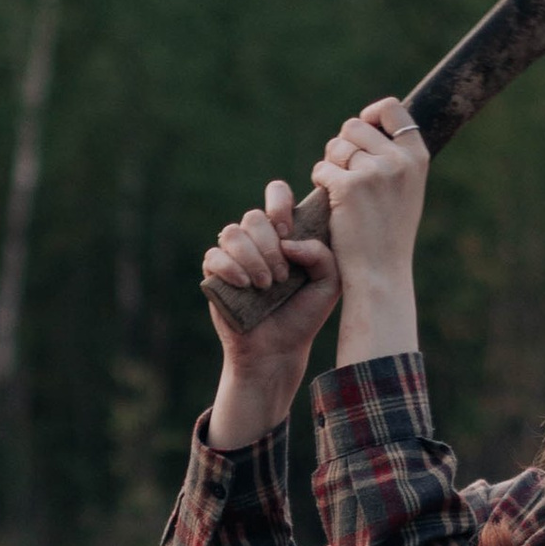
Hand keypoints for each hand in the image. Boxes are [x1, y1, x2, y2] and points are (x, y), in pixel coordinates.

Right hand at [204, 178, 339, 449]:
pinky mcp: (215, 274)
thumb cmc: (305, 315)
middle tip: (281, 276)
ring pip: (233, 232)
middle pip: (254, 216)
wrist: (279, 351)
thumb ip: (323, 253)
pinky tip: (245, 286)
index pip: (277, 194)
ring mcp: (235, 256)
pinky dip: (230, 268)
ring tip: (265, 285)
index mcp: (285, 234)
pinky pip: (214, 255)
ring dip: (251, 258)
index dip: (279, 203)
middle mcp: (258, 240)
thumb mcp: (330, 283)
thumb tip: (286, 240)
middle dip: (268, 245)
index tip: (288, 230)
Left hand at [310, 96, 424, 368]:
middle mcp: (399, 160)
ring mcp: (374, 172)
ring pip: (335, 145)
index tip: (361, 133)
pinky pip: (322, 168)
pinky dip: (320, 180)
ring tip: (339, 189)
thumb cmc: (390, 232)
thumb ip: (395, 156)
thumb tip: (371, 119)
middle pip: (355, 125)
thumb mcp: (406, 188)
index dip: (370, 115)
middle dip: (343, 145)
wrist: (382, 271)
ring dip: (330, 163)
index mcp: (418, 156)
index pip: (391, 108)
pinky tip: (329, 199)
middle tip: (345, 173)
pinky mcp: (349, 186)